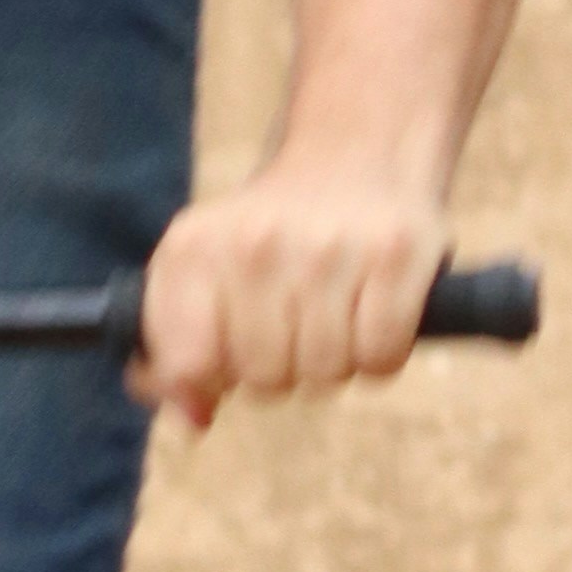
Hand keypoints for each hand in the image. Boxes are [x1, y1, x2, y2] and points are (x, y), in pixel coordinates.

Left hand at [135, 159, 445, 426]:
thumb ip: (173, 350)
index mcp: (195, 248)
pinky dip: (380, 354)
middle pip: (265, 380)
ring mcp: (330, 249)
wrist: (357, 151)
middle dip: (280, 371)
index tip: (226, 361)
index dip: (210, 381)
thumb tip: (192, 421)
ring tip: (333, 314)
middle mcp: (257, 243)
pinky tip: (371, 313)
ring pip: (325, 374)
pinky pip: (380, 358)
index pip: (189, 365)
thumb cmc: (270, 235)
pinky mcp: (398, 255)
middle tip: (292, 326)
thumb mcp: (201, 271)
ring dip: (333, 363)